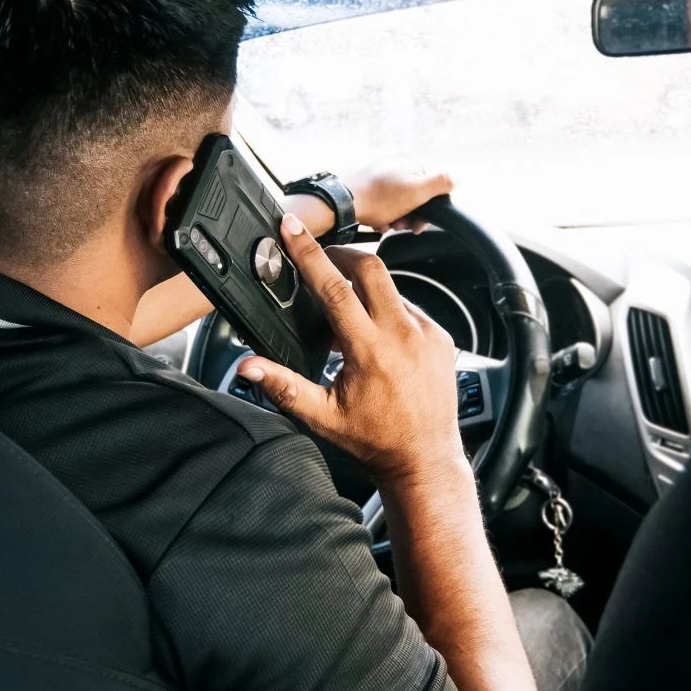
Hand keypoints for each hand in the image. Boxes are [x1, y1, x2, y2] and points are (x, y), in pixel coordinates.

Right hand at [238, 213, 464, 482]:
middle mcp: (403, 334)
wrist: (425, 461)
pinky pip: (411, 307)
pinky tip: (376, 334)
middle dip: (341, 254)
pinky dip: (388, 310)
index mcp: (370, 350)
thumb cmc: (376, 441)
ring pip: (392, 287)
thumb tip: (248, 367)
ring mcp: (427, 333)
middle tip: (321, 259)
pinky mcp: (442, 338)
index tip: (293, 230)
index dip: (308, 253)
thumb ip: (283, 386)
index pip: (333, 287)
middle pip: (370, 266)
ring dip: (365, 288)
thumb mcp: (322, 417)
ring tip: (346, 314)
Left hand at [344, 165, 455, 234]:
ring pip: (397, 200)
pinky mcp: (363, 183)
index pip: (430, 186)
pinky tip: (376, 221)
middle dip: (409, 214)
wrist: (340, 204)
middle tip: (400, 226)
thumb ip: (441, 183)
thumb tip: (459, 178)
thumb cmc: (378, 198)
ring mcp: (377, 172)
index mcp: (408, 159)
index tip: (417, 225)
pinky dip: (381, 214)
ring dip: (395, 217)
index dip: (428, 209)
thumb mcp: (417, 190)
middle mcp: (392, 161)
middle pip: (413, 194)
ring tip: (385, 224)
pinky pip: (380, 201)